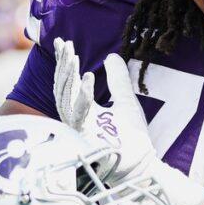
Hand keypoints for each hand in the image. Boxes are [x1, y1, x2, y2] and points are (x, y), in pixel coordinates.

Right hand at [52, 38, 159, 181]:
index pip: (69, 82)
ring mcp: (79, 128)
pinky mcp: (86, 137)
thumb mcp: (126, 99)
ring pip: (65, 98)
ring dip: (68, 75)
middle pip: (62, 88)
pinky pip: (80, 114)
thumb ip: (118, 79)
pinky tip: (88, 78)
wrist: (141, 162)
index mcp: (83, 108)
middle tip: (64, 44)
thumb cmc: (132, 136)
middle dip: (62, 65)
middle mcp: (76, 117)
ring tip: (72, 56)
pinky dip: (84, 95)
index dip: (64, 62)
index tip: (62, 42)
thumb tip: (111, 56)